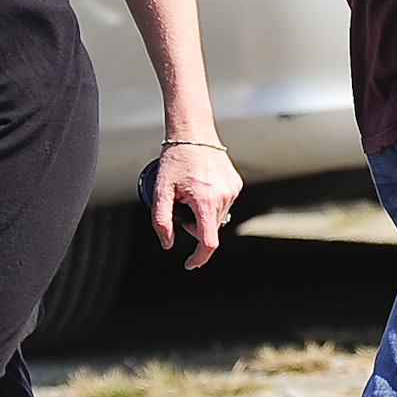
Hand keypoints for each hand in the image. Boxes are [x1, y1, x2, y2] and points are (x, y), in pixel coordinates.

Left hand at [150, 140, 242, 270]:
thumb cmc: (175, 159)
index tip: (189, 264)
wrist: (193, 132)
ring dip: (204, 215)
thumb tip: (167, 244)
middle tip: (181, 206)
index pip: (208, 242)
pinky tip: (202, 186)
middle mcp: (224, 197)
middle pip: (211, 230)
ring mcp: (233, 190)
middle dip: (195, 227)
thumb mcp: (160, 191)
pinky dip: (212, 203)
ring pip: (218, 218)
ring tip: (191, 193)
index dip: (198, 258)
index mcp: (205, 201)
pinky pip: (224, 204)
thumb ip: (161, 221)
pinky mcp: (236, 184)